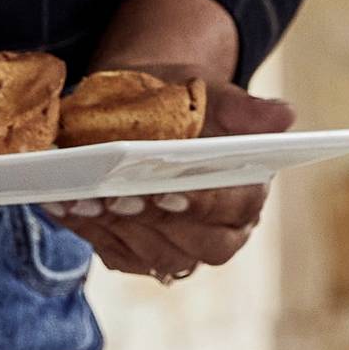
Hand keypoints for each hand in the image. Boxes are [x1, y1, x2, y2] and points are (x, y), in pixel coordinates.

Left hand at [73, 72, 289, 281]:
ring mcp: (177, 249)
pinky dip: (86, 227)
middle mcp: (219, 232)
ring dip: (111, 226)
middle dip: (149, 219)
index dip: (201, 203)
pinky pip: (113, 250)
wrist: (145, 108)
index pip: (233, 208)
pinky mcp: (138, 255)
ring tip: (78, 196)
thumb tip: (285, 116)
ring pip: (148, 252)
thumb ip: (244, 109)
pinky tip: (63, 202)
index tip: (167, 189)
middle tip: (112, 196)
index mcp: (248, 193)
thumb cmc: (185, 102)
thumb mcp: (212, 94)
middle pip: (191, 243)